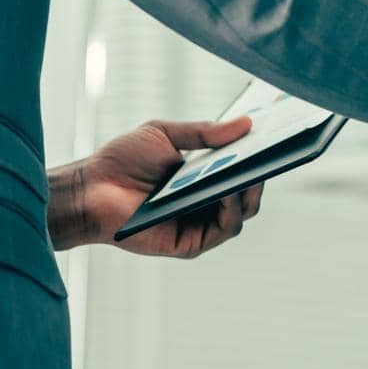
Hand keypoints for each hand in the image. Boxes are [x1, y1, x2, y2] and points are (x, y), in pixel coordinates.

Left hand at [51, 116, 263, 257]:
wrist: (89, 187)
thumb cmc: (122, 161)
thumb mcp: (166, 134)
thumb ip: (205, 132)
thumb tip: (246, 123)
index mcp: (203, 179)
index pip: (242, 171)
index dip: (261, 157)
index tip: (278, 138)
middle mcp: (205, 204)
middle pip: (250, 194)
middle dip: (262, 173)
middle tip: (270, 153)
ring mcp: (199, 225)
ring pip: (243, 212)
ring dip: (250, 191)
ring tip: (251, 171)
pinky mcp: (190, 244)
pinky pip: (225, 228)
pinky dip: (233, 209)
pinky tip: (229, 190)